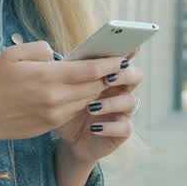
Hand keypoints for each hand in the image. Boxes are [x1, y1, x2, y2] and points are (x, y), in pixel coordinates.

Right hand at [0, 41, 121, 142]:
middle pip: (93, 86)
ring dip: (97, 90)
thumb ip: (40, 49)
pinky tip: (84, 94)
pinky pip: (74, 110)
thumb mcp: (13, 54)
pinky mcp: (52, 125)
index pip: (89, 70)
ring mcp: (55, 114)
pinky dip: (82, 101)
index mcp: (48, 77)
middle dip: (107, 77)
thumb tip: (57, 55)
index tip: (121, 58)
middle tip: (119, 68)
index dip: (108, 64)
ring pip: (86, 100)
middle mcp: (56, 97)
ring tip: (105, 79)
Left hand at [55, 48, 143, 164]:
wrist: (68, 138)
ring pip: (130, 102)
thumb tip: (51, 54)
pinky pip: (125, 127)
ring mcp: (123, 111)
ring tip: (91, 107)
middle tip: (107, 78)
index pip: (121, 60)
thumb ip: (66, 72)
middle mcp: (119, 91)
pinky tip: (94, 128)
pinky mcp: (121, 131)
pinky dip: (110, 127)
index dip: (126, 52)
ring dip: (112, 103)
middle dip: (124, 75)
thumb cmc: (67, 107)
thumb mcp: (64, 89)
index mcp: (108, 76)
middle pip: (135, 76)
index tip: (126, 47)